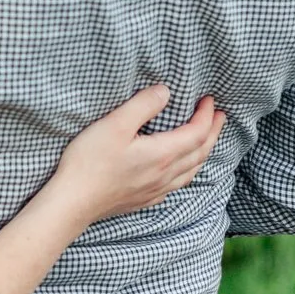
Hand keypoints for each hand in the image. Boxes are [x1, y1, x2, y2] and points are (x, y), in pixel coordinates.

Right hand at [53, 88, 224, 224]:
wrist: (73, 201)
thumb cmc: (90, 161)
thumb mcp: (115, 124)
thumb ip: (143, 105)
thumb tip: (166, 91)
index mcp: (161, 154)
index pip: (196, 133)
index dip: (206, 115)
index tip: (209, 100)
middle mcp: (165, 174)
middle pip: (200, 153)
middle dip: (213, 132)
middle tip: (221, 116)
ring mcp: (156, 190)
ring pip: (191, 171)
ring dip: (204, 152)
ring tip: (207, 140)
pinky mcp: (145, 199)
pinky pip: (177, 185)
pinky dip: (188, 172)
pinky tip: (181, 171)